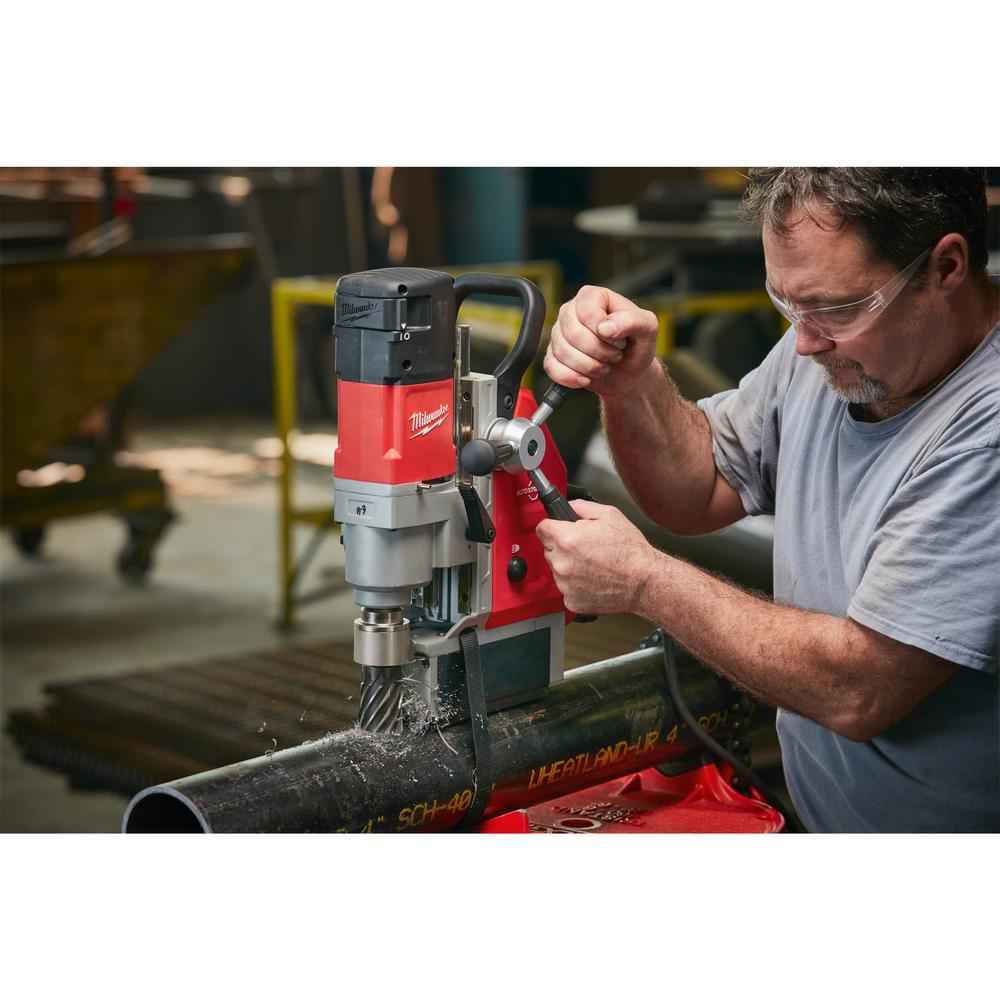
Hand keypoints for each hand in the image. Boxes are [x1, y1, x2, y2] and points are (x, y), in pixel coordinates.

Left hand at [535, 499, 657, 614]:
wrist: (644, 581)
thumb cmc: (630, 551)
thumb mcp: (608, 514)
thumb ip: (580, 507)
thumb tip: (565, 506)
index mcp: (567, 539)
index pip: (541, 528)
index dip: (552, 526)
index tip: (558, 529)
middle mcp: (562, 563)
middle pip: (548, 549)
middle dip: (562, 546)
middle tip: (584, 547)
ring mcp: (565, 584)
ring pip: (556, 569)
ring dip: (568, 565)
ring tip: (592, 564)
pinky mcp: (570, 600)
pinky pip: (565, 588)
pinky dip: (575, 584)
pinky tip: (593, 579)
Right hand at [543, 285, 658, 398]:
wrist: (629, 373)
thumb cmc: (636, 346)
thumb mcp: (647, 328)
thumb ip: (632, 320)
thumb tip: (604, 327)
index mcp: (592, 297)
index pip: (586, 311)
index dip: (604, 331)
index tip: (620, 340)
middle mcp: (571, 312)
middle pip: (572, 333)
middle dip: (598, 352)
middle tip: (614, 355)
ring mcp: (559, 334)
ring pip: (563, 352)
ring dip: (589, 367)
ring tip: (604, 365)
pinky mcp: (553, 356)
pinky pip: (553, 369)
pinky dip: (572, 378)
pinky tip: (586, 378)